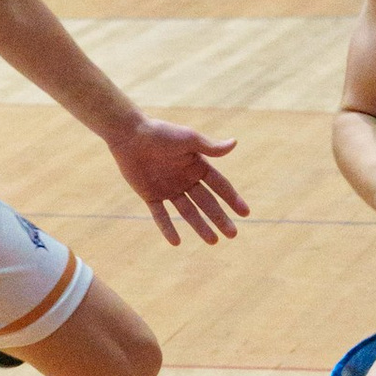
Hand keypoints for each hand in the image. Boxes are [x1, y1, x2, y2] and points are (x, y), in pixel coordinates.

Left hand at [106, 115, 246, 247]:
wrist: (130, 134)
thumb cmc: (161, 132)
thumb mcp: (189, 139)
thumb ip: (210, 147)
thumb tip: (235, 143)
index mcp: (197, 165)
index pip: (220, 186)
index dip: (232, 199)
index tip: (245, 213)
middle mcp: (185, 179)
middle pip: (207, 203)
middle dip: (220, 218)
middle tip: (233, 234)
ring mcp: (168, 188)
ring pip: (188, 212)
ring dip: (200, 226)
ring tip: (213, 241)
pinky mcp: (150, 195)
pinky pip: (160, 215)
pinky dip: (167, 228)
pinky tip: (176, 242)